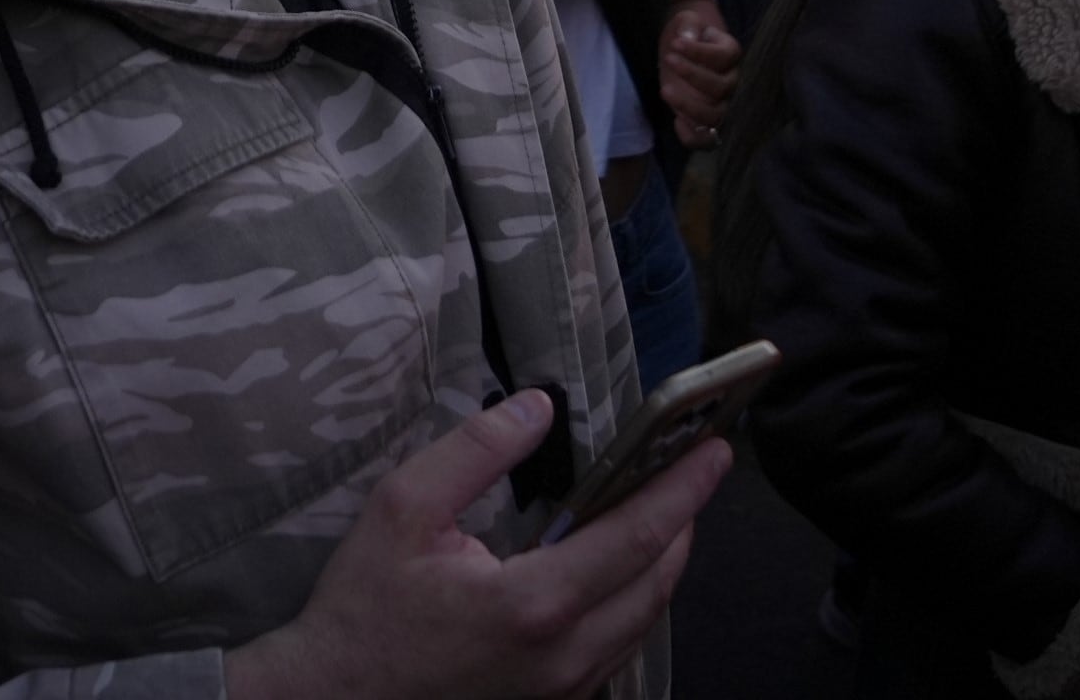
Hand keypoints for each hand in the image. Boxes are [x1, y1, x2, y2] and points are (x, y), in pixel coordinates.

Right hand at [223, 391, 723, 699]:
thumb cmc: (363, 608)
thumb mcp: (403, 509)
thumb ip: (474, 450)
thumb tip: (537, 408)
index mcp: (534, 604)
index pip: (636, 538)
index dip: (683, 489)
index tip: (716, 449)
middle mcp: (563, 657)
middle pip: (656, 585)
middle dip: (683, 523)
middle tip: (691, 470)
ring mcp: (561, 692)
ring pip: (641, 625)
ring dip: (661, 566)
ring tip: (662, 511)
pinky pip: (614, 652)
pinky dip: (630, 604)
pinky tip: (615, 572)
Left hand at [657, 0, 738, 145]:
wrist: (684, 46)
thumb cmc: (688, 32)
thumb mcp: (686, 19)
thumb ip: (688, 24)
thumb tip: (687, 37)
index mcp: (731, 53)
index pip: (723, 57)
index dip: (700, 52)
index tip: (676, 43)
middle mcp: (732, 81)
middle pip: (721, 87)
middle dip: (693, 75)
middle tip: (667, 60)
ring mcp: (722, 103)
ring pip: (716, 115)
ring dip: (690, 107)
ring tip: (665, 90)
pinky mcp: (706, 120)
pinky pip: (707, 140)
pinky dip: (693, 137)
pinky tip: (675, 122)